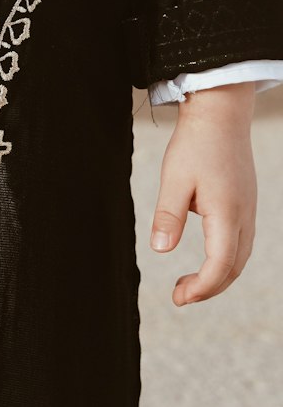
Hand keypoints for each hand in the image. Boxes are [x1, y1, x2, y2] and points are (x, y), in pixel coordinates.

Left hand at [149, 82, 256, 304]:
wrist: (220, 112)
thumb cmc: (196, 143)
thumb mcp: (174, 178)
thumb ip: (168, 215)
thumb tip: (160, 250)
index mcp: (227, 214)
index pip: (220, 266)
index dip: (201, 288)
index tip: (178, 297)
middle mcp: (244, 216)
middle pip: (234, 268)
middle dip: (209, 288)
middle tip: (180, 295)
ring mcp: (249, 209)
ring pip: (240, 257)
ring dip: (219, 275)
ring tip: (191, 282)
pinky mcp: (246, 202)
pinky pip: (241, 241)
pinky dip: (226, 258)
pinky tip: (209, 256)